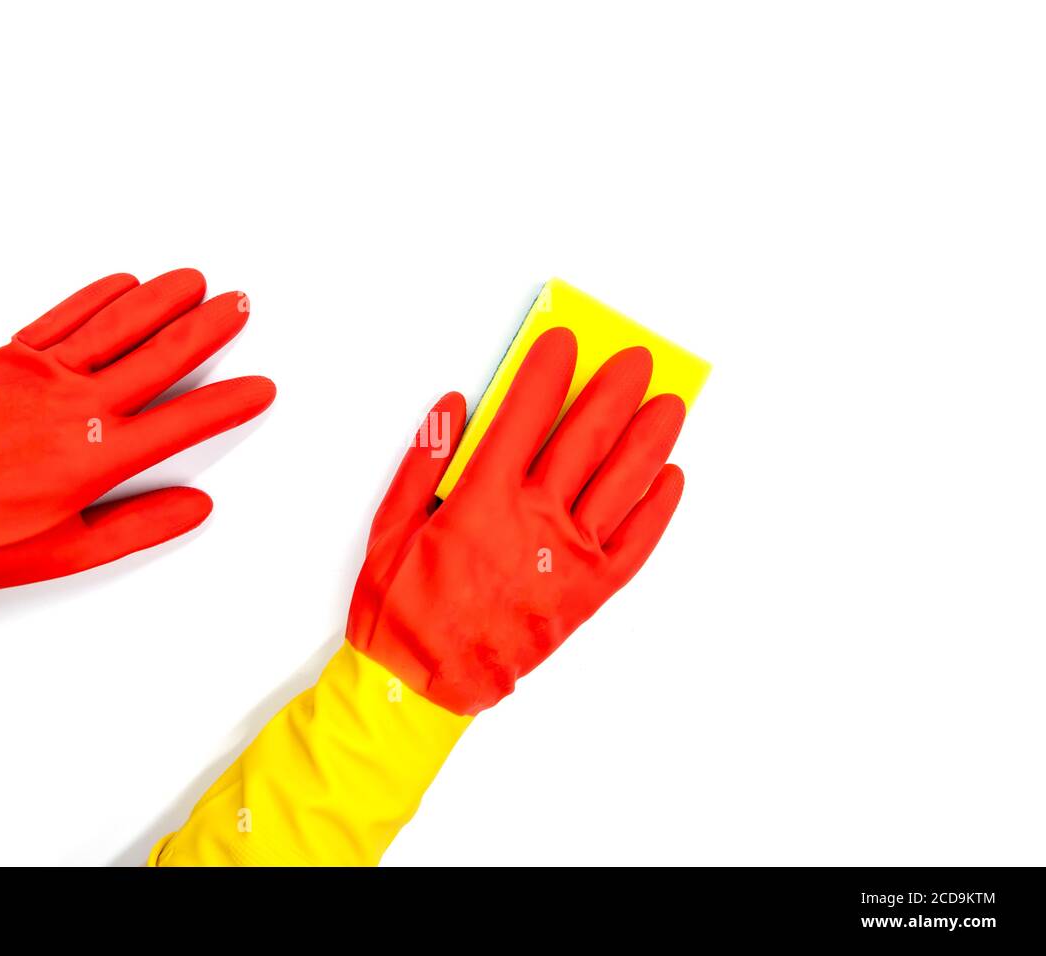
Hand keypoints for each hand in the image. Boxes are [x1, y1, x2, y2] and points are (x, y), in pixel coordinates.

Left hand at [0, 268, 273, 599]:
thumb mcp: (73, 553)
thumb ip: (141, 525)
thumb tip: (196, 506)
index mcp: (97, 459)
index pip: (185, 421)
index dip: (229, 402)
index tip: (260, 388)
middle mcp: (76, 407)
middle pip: (160, 355)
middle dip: (209, 326)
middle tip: (240, 304)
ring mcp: (40, 377)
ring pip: (116, 323)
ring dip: (161, 297)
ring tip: (196, 280)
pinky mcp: (7, 361)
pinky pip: (63, 317)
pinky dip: (98, 296)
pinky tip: (125, 282)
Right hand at [347, 328, 684, 714]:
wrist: (420, 687)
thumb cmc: (403, 610)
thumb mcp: (390, 525)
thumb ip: (424, 460)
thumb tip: (455, 407)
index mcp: (483, 498)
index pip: (524, 414)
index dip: (546, 372)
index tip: (563, 343)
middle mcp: (534, 520)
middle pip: (586, 438)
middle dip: (614, 391)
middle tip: (635, 362)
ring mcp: (568, 557)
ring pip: (622, 483)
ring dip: (648, 439)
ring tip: (668, 405)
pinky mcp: (587, 593)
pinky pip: (634, 544)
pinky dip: (657, 510)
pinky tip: (670, 479)